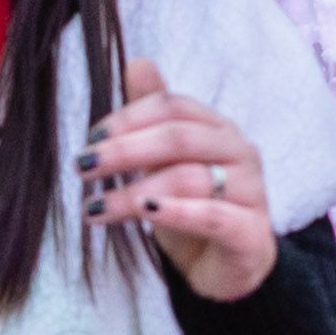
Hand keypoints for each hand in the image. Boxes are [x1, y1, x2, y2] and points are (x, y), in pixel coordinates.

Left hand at [80, 56, 278, 298]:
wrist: (226, 271)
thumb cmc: (193, 211)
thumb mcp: (166, 165)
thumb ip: (154, 118)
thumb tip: (137, 63)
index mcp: (217, 129)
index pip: (173, 107)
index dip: (129, 118)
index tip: (90, 138)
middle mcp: (240, 153)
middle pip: (179, 138)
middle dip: (124, 150)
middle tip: (82, 168)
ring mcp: (252, 192)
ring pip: (190, 178)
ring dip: (136, 191)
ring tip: (97, 207)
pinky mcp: (252, 234)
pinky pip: (215, 216)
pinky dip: (179, 213)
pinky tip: (147, 212)